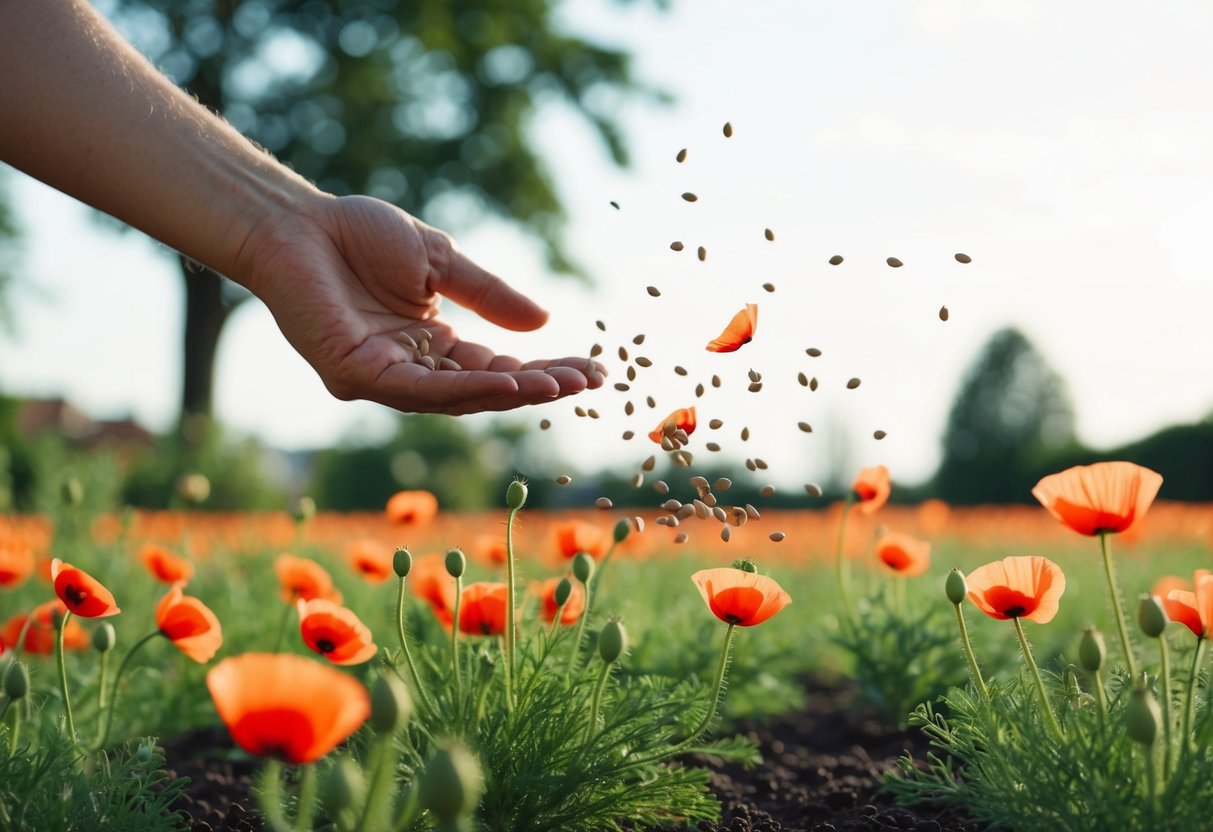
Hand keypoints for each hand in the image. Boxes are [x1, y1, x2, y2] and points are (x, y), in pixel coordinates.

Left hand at [241, 195, 604, 414]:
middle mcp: (408, 370)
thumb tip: (544, 321)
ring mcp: (380, 378)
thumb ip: (487, 294)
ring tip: (560, 384)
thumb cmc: (357, 234)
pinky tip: (508, 383)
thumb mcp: (440, 261)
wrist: (295, 221)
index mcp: (429, 345)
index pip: (495, 369)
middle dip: (537, 388)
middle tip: (587, 383)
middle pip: (483, 391)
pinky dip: (465, 390)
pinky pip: (419, 390)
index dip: (541, 371)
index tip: (590, 369)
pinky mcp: (354, 375)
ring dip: (511, 393)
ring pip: (456, 398)